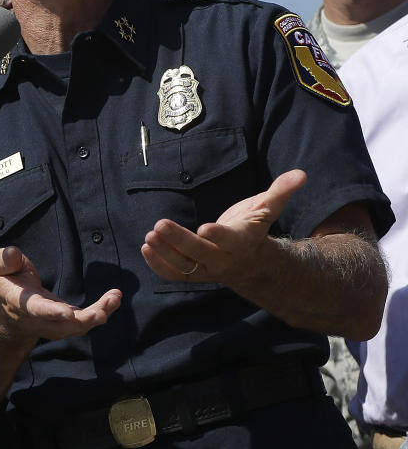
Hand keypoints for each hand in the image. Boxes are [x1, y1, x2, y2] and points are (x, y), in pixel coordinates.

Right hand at [0, 246, 120, 341]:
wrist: (9, 314)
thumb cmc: (7, 284)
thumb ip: (3, 260)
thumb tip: (13, 253)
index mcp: (23, 305)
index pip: (37, 310)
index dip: (52, 313)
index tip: (67, 313)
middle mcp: (41, 321)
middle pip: (65, 325)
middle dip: (85, 319)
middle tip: (104, 309)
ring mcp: (56, 325)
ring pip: (79, 326)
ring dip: (99, 313)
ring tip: (115, 298)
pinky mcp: (68, 323)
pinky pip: (87, 320)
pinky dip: (103, 310)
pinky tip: (115, 298)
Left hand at [141, 169, 306, 286]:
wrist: (251, 262)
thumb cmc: (254, 228)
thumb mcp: (267, 209)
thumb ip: (281, 191)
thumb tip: (301, 174)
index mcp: (243, 241)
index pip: (230, 240)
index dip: (218, 236)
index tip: (204, 228)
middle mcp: (224, 259)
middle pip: (200, 254)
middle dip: (179, 240)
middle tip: (159, 225)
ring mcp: (207, 270)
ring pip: (184, 267)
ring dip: (165, 253)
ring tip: (149, 236)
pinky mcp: (193, 274)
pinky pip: (175, 275)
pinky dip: (158, 265)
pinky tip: (145, 249)